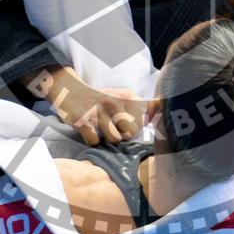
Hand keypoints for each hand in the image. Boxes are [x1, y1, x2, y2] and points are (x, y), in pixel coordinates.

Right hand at [22, 66, 147, 145]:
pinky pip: (95, 141)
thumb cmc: (101, 100)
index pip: (142, 123)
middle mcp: (114, 102)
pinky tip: (89, 130)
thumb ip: (144, 104)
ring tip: (101, 129)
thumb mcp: (123, 97)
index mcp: (126, 96)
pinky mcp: (82, 120)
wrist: (70, 91)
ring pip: (114, 139)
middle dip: (122, 135)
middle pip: (131, 133)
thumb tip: (163, 105)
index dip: (134, 128)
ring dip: (107, 139)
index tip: (125, 123)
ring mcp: (98, 111)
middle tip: (112, 127)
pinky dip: (92, 140)